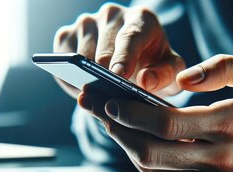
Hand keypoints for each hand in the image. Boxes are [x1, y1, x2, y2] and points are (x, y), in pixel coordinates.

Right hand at [54, 3, 184, 98]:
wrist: (134, 63)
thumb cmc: (154, 66)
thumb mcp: (169, 73)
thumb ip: (165, 75)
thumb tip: (145, 81)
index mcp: (141, 18)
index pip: (130, 36)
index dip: (124, 57)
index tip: (118, 76)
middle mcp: (112, 14)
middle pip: (103, 47)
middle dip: (104, 73)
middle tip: (107, 96)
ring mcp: (86, 22)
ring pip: (81, 54)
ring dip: (87, 77)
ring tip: (97, 96)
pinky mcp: (66, 34)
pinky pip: (64, 58)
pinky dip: (70, 77)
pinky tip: (83, 88)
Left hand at [80, 54, 232, 171]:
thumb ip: (221, 67)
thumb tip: (182, 80)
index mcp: (231, 125)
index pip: (169, 125)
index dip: (134, 114)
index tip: (111, 101)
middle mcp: (219, 156)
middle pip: (152, 152)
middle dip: (118, 130)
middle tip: (97, 109)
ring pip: (154, 167)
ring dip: (125, 144)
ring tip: (108, 120)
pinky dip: (142, 155)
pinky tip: (130, 135)